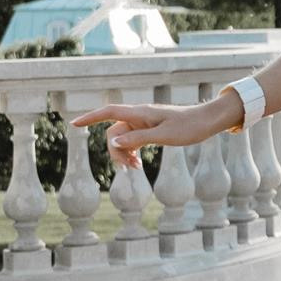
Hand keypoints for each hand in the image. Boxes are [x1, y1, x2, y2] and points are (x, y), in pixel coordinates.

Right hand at [68, 100, 211, 170]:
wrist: (207, 122)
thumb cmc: (189, 127)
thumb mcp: (164, 135)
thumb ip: (138, 138)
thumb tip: (114, 142)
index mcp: (140, 113)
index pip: (108, 112)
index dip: (90, 118)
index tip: (73, 124)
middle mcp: (139, 116)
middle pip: (114, 132)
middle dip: (115, 151)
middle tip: (131, 168)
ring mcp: (144, 123)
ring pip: (122, 138)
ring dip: (124, 154)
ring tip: (135, 168)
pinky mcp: (150, 129)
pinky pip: (132, 140)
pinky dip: (131, 152)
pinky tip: (137, 164)